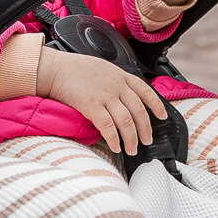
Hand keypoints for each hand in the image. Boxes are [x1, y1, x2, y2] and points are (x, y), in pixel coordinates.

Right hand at [38, 49, 167, 154]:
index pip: (145, 91)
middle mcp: (116, 85)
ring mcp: (105, 96)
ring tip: (132, 149)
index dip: (156, 105)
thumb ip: (115, 81)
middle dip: (145, 129)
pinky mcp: (92, 106)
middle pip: (138, 110)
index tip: (162, 116)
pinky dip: (114, 139)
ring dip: (132, 138)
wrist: (55, 68)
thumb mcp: (102, 68)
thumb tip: (122, 98)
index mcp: (121, 75)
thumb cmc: (74, 69)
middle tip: (146, 140)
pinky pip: (108, 126)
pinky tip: (116, 147)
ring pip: (126, 121)